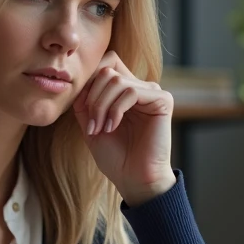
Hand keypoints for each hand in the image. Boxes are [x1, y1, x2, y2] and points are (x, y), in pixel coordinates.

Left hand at [73, 52, 175, 206]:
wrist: (134, 179)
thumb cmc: (115, 157)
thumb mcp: (90, 125)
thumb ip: (84, 101)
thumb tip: (81, 80)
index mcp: (124, 92)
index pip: (105, 64)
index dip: (88, 82)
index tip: (81, 110)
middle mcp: (140, 88)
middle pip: (108, 69)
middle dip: (92, 97)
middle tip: (90, 125)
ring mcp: (152, 93)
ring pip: (117, 80)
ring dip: (101, 105)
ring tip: (100, 129)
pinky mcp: (162, 100)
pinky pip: (132, 91)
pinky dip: (116, 109)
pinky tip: (113, 127)